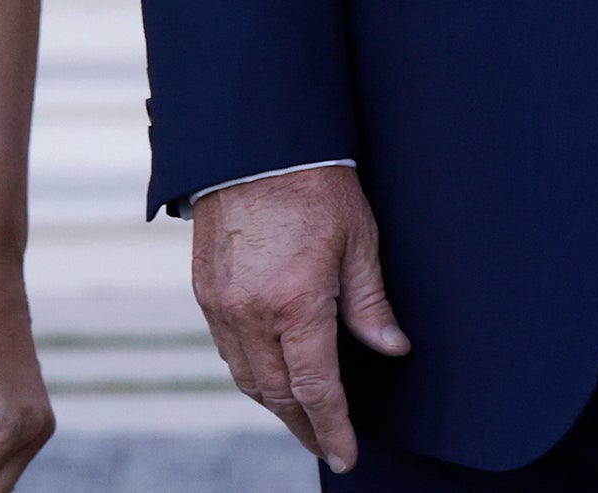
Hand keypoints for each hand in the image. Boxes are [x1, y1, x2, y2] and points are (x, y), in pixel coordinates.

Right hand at [192, 166, 408, 472]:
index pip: (316, 389)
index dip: (333, 429)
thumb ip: (371, 303)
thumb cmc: (314, 185)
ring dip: (275, 404)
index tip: (346, 455)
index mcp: (296, 304)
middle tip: (327, 445)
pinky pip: (227, 350)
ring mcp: (222, 304)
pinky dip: (250, 373)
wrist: (254, 142)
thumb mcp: (358, 241)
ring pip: (246, 378)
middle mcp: (252, 313)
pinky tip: (269, 375)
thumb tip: (393, 349)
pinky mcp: (204, 290)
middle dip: (305, 427)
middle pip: (278, 394)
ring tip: (302, 418)